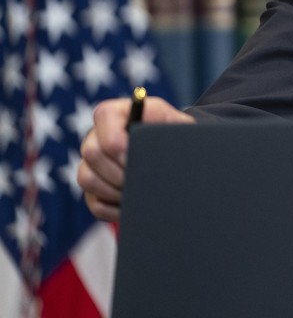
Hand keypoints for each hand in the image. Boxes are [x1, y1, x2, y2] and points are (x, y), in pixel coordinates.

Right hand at [77, 95, 194, 221]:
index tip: (134, 157)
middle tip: (141, 179)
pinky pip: (94, 202)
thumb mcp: (177, 123)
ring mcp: (91, 162)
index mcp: (117, 113)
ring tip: (139, 191)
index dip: (117, 141)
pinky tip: (133, 204)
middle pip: (92, 152)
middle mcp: (97, 135)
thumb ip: (168, 125)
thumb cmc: (174, 134)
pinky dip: (114, 208)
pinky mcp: (93, 188)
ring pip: (87, 178)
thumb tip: (156, 146)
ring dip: (115, 190)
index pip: (104, 117)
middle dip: (118, 170)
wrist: (172, 150)